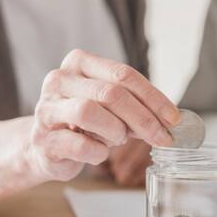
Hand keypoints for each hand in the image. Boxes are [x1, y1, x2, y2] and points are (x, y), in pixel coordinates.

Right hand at [25, 49, 179, 182]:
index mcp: (80, 63)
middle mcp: (59, 79)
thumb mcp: (110, 107)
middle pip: (111, 93)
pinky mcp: (42, 139)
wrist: (45, 147)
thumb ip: (135, 107)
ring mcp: (47, 108)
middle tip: (162, 138)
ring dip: (115, 131)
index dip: (153, 97)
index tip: (174, 119)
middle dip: (143, 118)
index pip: (123, 74)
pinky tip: (98, 153)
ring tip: (117, 139)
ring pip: (89, 112)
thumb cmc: (84, 123)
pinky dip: (97, 152)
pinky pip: (79, 144)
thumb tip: (170, 121)